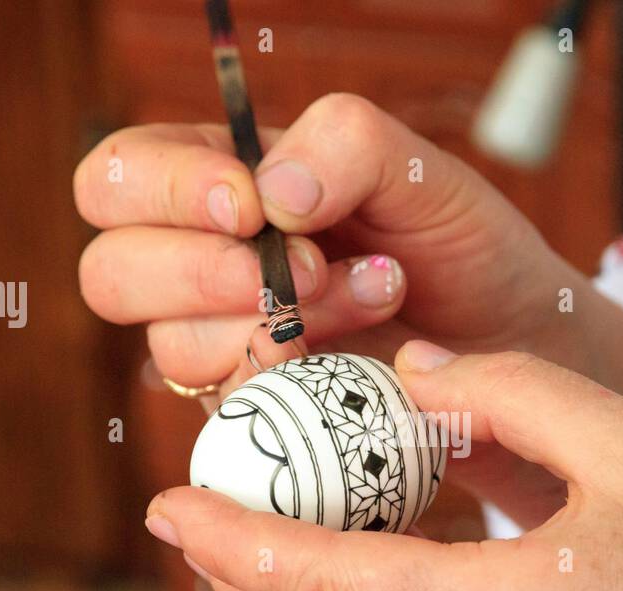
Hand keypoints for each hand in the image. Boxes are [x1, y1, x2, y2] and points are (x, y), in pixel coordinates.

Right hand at [73, 94, 582, 393]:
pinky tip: (368, 356)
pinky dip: (298, 379)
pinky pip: (231, 406)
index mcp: (222, 184)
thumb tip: (268, 194)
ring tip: (381, 294)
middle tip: (304, 271)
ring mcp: (225, 347)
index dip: (163, 189)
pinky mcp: (257, 413)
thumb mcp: (418, 171)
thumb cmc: (459, 246)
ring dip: (279, 324)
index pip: (120, 178)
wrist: (513, 344)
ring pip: (173, 347)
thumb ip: (343, 145)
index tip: (251, 206)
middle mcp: (204, 267)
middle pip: (110, 274)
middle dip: (199, 272)